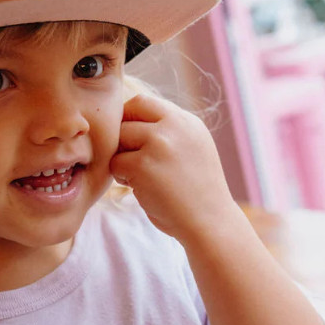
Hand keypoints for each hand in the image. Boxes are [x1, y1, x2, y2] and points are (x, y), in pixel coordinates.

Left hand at [110, 94, 236, 241]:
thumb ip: (167, 131)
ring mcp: (158, 144)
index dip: (129, 118)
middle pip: (127, 117)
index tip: (131, 139)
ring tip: (138, 175)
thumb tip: (128, 117)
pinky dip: (122, 176)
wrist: (210, 222)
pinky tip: (139, 187)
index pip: (143, 102)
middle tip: (132, 158)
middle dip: (123, 138)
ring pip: (119, 139)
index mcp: (186, 121)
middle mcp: (174, 127)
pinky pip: (115, 163)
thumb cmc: (195, 191)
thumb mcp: (192, 148)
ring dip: (121, 158)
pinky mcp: (143, 166)